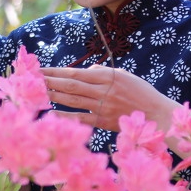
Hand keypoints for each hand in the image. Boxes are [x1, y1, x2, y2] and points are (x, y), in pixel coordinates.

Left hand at [42, 65, 172, 131]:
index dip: (57, 71)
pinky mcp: (104, 122)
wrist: (158, 114)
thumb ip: (103, 73)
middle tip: (32, 78)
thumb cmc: (142, 94)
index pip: (76, 73)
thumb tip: (85, 71)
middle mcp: (104, 90)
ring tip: (37, 91)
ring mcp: (103, 106)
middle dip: (50, 81)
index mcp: (109, 76)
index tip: (41, 69)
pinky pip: (82, 118)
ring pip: (73, 100)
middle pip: (71, 85)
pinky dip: (66, 116)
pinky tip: (50, 114)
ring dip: (53, 95)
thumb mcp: (125, 76)